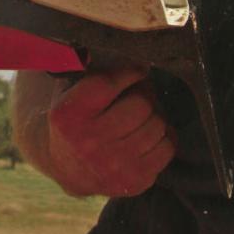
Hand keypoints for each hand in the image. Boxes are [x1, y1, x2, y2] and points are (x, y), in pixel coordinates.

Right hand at [47, 67, 175, 197]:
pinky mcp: (134, 181)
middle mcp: (89, 142)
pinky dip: (163, 136)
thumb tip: (101, 52)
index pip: (109, 83)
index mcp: (69, 115)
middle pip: (140, 104)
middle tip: (139, 93)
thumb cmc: (74, 120)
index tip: (137, 71)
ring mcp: (114, 165)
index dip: (130, 72)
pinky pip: (167, 148)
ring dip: (154, 116)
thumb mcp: (67, 91)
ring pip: (157, 125)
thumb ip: (82, 68)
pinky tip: (149, 134)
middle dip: (144, 94)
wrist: (69, 168)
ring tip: (143, 115)